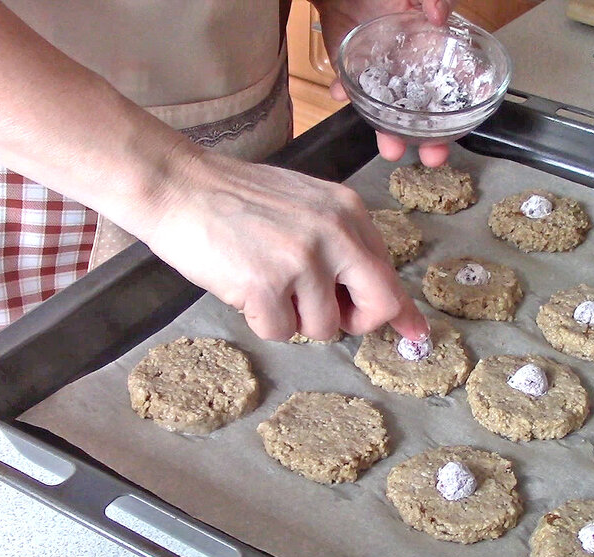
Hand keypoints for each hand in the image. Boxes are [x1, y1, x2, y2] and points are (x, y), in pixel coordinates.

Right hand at [141, 149, 428, 342]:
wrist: (177, 186)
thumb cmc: (234, 199)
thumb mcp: (304, 206)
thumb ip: (341, 244)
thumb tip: (379, 297)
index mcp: (347, 212)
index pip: (388, 271)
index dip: (401, 309)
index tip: (416, 333)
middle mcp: (334, 233)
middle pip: (378, 304)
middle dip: (356, 321)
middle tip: (325, 315)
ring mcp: (302, 259)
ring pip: (323, 327)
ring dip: (293, 318)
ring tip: (264, 281)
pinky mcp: (267, 284)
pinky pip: (280, 332)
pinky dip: (260, 320)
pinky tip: (243, 287)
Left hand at [316, 0, 455, 165]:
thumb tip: (440, 16)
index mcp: (434, 54)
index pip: (455, 88)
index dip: (463, 110)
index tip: (465, 127)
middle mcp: (411, 73)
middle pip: (426, 115)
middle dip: (430, 140)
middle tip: (432, 156)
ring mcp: (383, 78)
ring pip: (390, 114)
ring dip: (389, 132)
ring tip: (389, 146)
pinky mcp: (355, 76)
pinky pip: (351, 91)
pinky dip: (345, 93)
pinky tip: (340, 92)